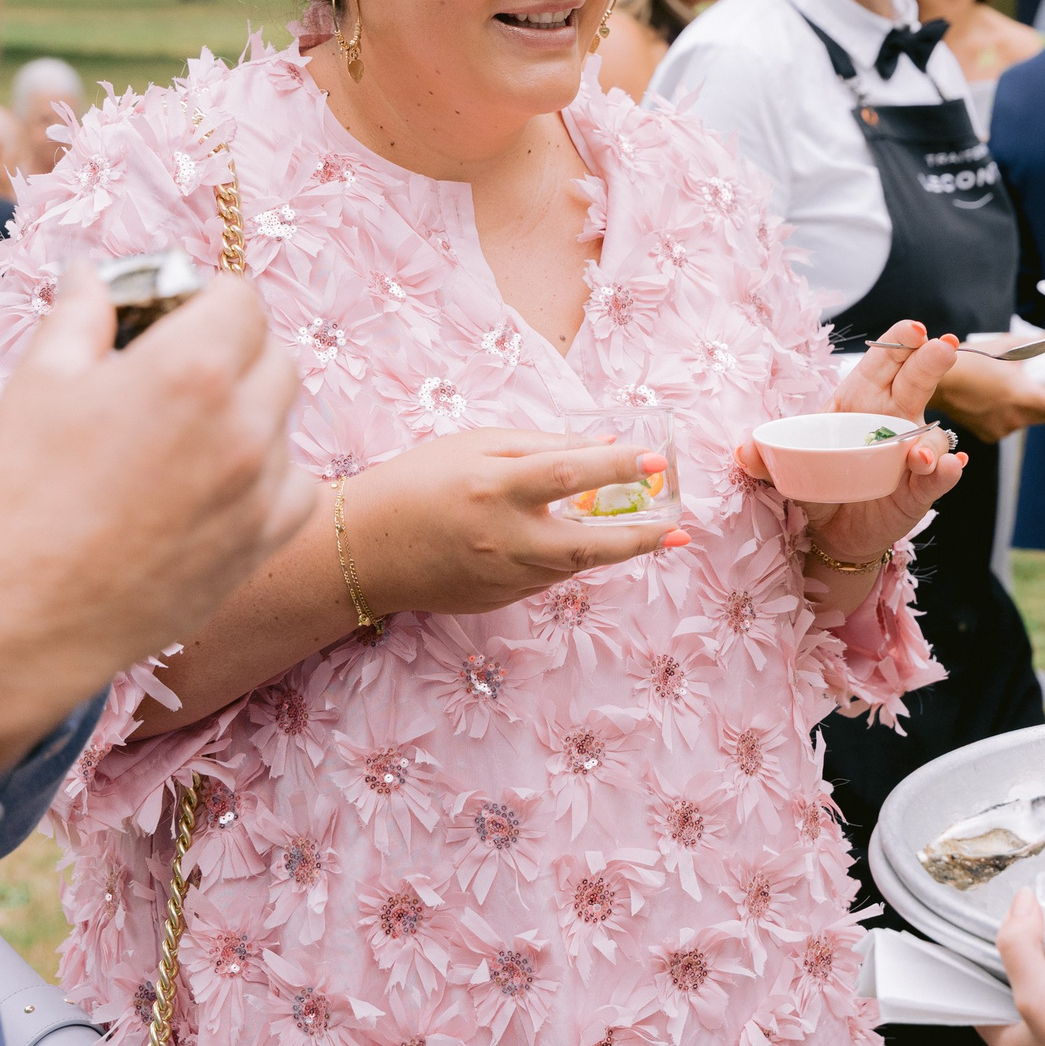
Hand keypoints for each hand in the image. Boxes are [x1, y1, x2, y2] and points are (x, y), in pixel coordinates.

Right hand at [0, 268, 307, 777]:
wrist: (16, 619)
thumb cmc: (18, 498)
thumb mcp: (39, 383)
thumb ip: (82, 315)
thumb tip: (92, 274)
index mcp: (190, 370)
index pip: (242, 300)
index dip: (207, 302)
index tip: (179, 318)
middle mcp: (241, 425)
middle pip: (274, 357)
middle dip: (233, 354)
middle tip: (177, 377)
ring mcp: (260, 488)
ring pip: (284, 422)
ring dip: (248, 416)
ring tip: (183, 440)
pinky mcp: (263, 543)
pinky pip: (295, 486)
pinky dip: (265, 478)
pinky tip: (211, 488)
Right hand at [344, 428, 681, 615]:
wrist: (363, 548)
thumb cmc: (418, 481)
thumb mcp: (476, 445)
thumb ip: (541, 446)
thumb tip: (604, 448)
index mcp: (496, 486)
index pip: (572, 475)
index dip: (620, 468)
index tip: (657, 461)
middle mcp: (504, 537)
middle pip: (589, 545)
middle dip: (641, 538)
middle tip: (680, 530)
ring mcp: (503, 577)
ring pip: (575, 566)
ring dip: (615, 551)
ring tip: (653, 535)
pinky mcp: (499, 600)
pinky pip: (548, 578)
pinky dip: (569, 559)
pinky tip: (581, 543)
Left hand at [736, 320, 964, 567]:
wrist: (833, 531)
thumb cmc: (817, 483)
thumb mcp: (787, 468)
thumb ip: (765, 459)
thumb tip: (742, 450)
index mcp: (860, 401)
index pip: (883, 363)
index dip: (897, 343)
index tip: (912, 329)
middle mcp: (892, 419)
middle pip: (916, 383)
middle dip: (930, 363)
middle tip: (942, 347)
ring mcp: (910, 453)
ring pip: (932, 434)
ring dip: (931, 440)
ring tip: (921, 456)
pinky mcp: (920, 489)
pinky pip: (939, 477)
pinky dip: (946, 472)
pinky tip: (948, 467)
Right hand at [932, 347, 1044, 440]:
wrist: (933, 381)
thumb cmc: (968, 361)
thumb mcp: (1007, 346)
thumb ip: (1034, 346)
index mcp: (1026, 398)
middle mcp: (1017, 419)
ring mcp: (1002, 429)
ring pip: (1029, 418)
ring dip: (1031, 405)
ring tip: (1018, 385)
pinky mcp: (989, 433)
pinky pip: (1010, 422)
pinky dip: (1011, 410)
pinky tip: (997, 396)